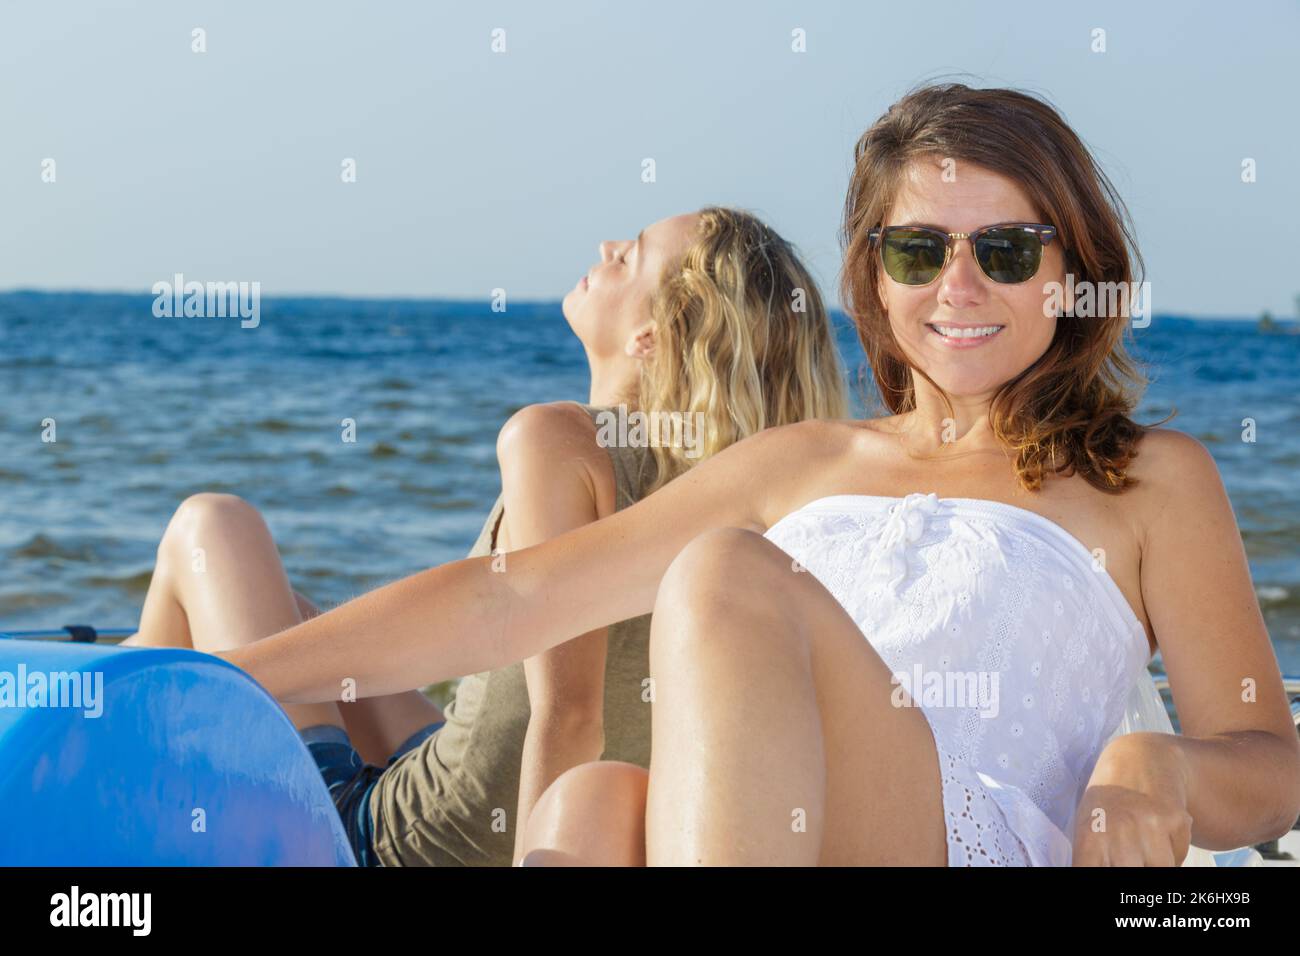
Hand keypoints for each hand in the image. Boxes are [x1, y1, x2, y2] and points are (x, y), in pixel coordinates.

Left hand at [1071, 733, 1193, 865]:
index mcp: (1089, 837)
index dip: (1101, 884)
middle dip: (1135, 871)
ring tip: (1144, 849)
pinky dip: (1173, 854)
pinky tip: (1160, 833)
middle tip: (1132, 860)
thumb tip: (1089, 876)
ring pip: (1161, 871)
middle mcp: (1118, 830)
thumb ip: (1091, 861)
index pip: (1092, 875)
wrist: (1139, 760)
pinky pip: (1179, 857)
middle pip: (1134, 877)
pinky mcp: (1175, 820)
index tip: (1109, 871)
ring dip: (1156, 866)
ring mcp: (1149, 825)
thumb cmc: (1107, 804)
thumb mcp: (1088, 829)